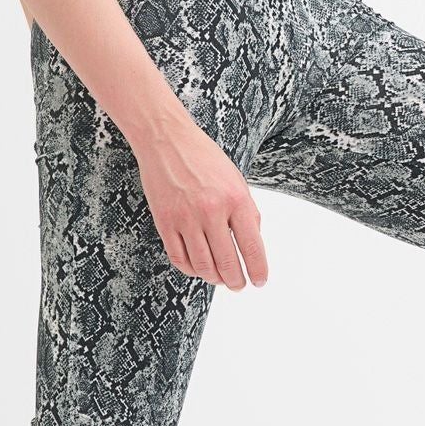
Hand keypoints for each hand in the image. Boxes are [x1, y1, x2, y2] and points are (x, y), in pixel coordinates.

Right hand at [132, 113, 268, 289]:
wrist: (167, 140)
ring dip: (214, 278)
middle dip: (236, 280)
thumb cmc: (204, 158)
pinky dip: (191, 270)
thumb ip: (246, 212)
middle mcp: (212, 210)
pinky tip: (198, 269)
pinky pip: (179, 258)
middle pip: (227, 262)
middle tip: (239, 285)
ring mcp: (186, 218)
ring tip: (220, 279)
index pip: (252, 246)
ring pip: (203, 265)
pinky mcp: (165, 222)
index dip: (258, 270)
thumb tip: (251, 245)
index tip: (259, 281)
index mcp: (235, 199)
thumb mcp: (236, 180)